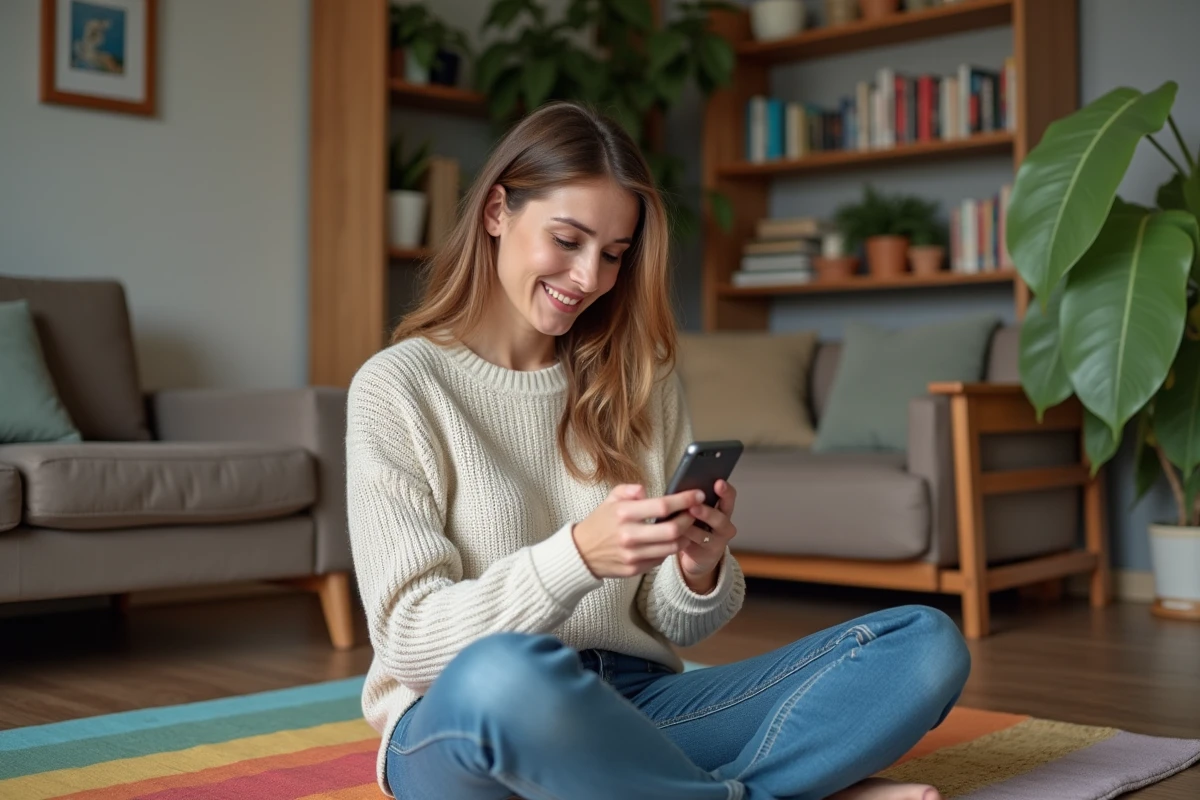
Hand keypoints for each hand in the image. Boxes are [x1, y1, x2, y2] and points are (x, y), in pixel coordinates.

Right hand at [572, 484, 703, 579]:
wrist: (581, 552)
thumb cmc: (600, 522)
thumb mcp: (610, 499)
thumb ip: (629, 490)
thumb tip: (646, 489)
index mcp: (624, 513)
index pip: (662, 506)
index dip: (684, 500)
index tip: (698, 495)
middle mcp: (629, 535)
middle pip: (672, 530)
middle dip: (689, 520)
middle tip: (694, 512)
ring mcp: (632, 555)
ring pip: (671, 547)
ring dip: (684, 536)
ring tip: (685, 527)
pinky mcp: (634, 569)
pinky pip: (661, 559)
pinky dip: (668, 549)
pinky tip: (669, 541)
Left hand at [678, 480, 737, 588]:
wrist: (699, 554)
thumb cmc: (697, 525)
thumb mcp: (699, 511)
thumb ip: (695, 501)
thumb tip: (680, 488)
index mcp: (724, 510)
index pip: (729, 497)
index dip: (725, 491)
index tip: (718, 482)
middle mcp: (724, 526)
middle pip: (720, 519)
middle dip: (706, 512)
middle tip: (693, 506)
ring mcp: (717, 542)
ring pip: (704, 535)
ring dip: (690, 528)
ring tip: (679, 522)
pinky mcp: (705, 554)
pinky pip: (693, 546)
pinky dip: (683, 539)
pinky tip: (673, 535)